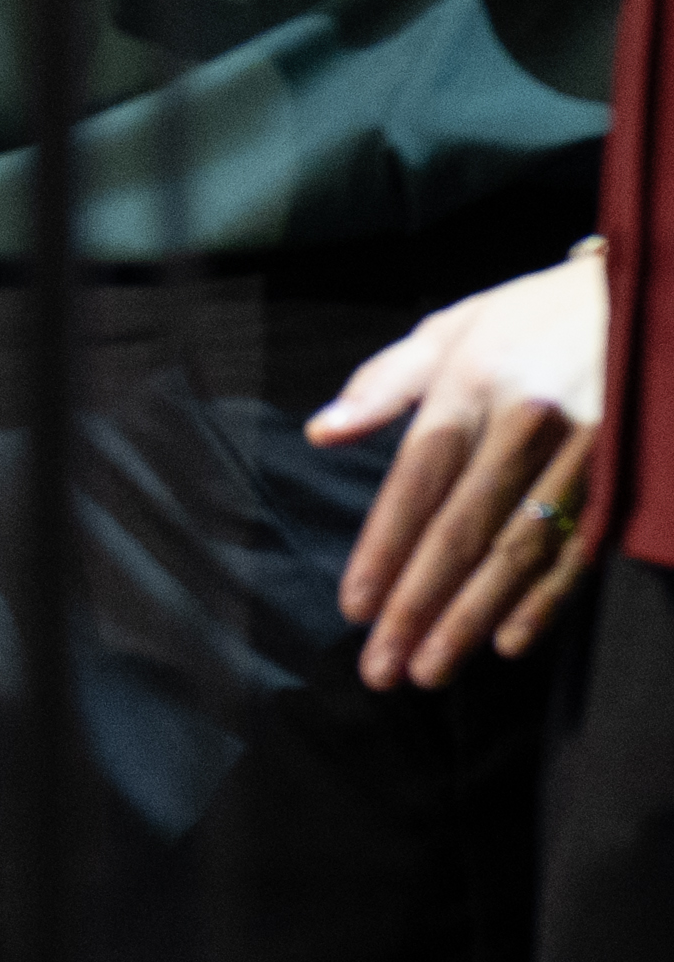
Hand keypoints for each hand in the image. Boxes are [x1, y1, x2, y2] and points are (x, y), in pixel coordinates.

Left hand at [310, 247, 615, 686]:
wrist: (652, 291)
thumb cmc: (534, 316)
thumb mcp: (453, 327)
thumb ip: (384, 382)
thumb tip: (321, 433)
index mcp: (472, 384)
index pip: (415, 484)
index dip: (383, 551)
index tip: (355, 610)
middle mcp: (526, 421)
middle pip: (462, 529)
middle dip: (418, 606)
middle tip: (383, 670)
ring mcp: (587, 449)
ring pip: (519, 549)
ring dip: (472, 616)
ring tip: (432, 670)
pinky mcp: (630, 471)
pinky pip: (581, 546)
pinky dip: (546, 599)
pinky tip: (510, 641)